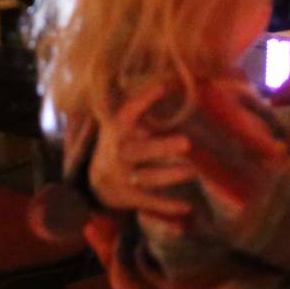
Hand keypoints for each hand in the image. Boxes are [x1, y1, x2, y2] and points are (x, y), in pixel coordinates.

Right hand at [87, 84, 194, 225]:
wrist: (97, 178)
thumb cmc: (123, 142)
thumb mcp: (125, 122)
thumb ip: (144, 108)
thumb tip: (174, 81)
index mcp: (118, 128)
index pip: (128, 112)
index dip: (144, 100)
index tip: (164, 87)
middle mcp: (119, 151)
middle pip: (139, 150)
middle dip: (162, 147)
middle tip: (187, 143)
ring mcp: (122, 175)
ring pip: (146, 177)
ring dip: (169, 175)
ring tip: (192, 172)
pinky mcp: (128, 196)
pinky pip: (149, 202)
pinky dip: (167, 206)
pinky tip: (187, 207)